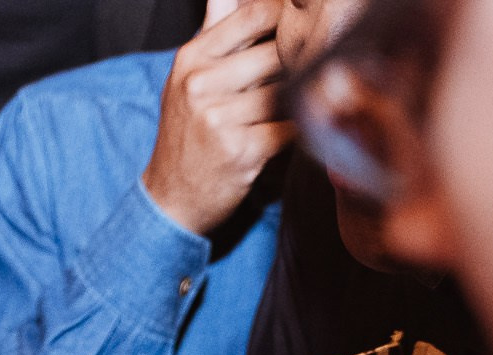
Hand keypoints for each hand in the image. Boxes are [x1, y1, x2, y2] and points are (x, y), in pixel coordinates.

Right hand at [142, 0, 290, 235]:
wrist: (173, 198)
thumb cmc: (188, 132)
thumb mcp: (189, 76)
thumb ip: (215, 30)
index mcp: (192, 58)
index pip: (254, 13)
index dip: (288, 15)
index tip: (306, 24)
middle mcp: (200, 84)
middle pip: (277, 51)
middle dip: (302, 59)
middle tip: (319, 65)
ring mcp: (219, 118)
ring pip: (287, 90)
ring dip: (305, 95)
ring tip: (312, 98)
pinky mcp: (241, 150)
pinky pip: (291, 127)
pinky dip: (302, 127)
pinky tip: (303, 128)